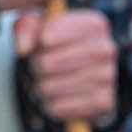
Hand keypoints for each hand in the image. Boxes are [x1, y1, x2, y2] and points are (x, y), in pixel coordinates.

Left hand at [14, 9, 117, 123]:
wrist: (77, 69)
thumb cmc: (54, 43)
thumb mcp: (38, 26)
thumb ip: (26, 27)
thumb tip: (23, 48)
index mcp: (94, 24)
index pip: (56, 31)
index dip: (40, 40)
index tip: (39, 42)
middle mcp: (106, 49)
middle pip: (49, 63)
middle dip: (35, 66)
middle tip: (36, 65)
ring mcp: (107, 76)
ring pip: (52, 87)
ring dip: (40, 86)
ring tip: (44, 80)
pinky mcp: (103, 101)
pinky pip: (61, 107)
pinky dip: (50, 104)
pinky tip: (54, 96)